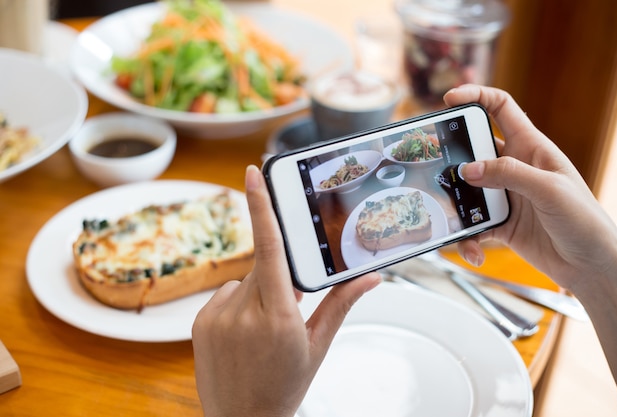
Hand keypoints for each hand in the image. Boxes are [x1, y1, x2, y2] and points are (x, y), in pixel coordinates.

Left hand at [192, 165, 380, 416]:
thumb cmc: (284, 386)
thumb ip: (341, 304)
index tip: (251, 174)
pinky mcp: (199, 321)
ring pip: (244, 282)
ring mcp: (216, 317)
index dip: (260, 206)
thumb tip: (369, 276)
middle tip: (284, 314)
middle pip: (263, 268)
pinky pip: (224, 295)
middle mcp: (243, 313)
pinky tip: (242, 334)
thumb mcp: (318, 346)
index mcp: (279, 318)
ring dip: (256, 294)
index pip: (270, 250)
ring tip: (260, 332)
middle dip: (278, 281)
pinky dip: (237, 305)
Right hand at [444, 84, 616, 291]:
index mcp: (531, 147)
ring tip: (450, 218)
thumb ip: (509, 174)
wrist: (591, 266)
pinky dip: (467, 239)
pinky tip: (475, 251)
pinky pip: (472, 225)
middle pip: (472, 149)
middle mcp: (514, 168)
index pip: (500, 108)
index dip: (475, 97)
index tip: (449, 100)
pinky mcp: (499, 223)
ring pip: (466, 190)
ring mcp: (504, 196)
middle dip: (450, 155)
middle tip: (432, 164)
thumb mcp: (550, 190)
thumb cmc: (584, 221)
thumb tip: (467, 169)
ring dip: (455, 204)